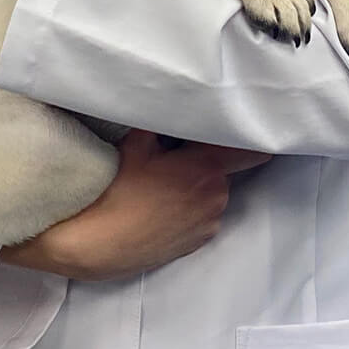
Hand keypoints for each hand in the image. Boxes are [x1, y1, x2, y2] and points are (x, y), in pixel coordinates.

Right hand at [2, 130, 271, 281]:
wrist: (100, 242)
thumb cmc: (119, 190)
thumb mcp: (137, 143)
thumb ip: (163, 122)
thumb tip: (175, 106)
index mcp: (208, 168)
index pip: (248, 150)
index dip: (248, 139)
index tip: (246, 131)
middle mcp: (217, 196)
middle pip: (222, 169)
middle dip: (205, 160)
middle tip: (175, 156)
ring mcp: (209, 222)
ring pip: (212, 192)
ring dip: (198, 185)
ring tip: (164, 184)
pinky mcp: (199, 242)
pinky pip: (204, 214)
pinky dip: (191, 207)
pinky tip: (164, 206)